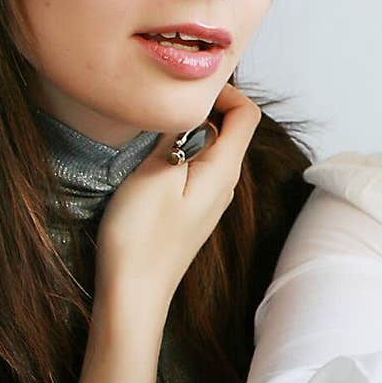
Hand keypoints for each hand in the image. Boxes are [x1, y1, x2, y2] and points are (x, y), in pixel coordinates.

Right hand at [94, 83, 260, 320]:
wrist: (134, 294)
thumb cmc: (141, 237)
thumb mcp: (154, 173)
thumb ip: (177, 136)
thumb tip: (189, 110)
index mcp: (224, 171)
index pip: (247, 114)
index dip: (223, 91)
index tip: (187, 88)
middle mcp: (226, 185)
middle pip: (230, 128)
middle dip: (201, 107)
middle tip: (163, 103)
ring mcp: (211, 200)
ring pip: (211, 148)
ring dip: (188, 130)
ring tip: (153, 129)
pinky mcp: (193, 211)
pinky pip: (198, 169)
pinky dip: (181, 152)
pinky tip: (153, 160)